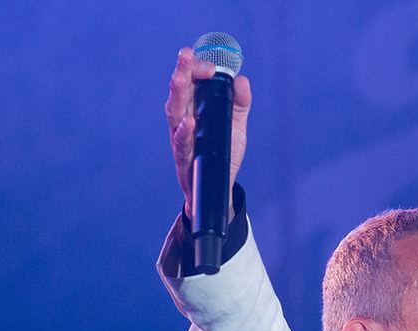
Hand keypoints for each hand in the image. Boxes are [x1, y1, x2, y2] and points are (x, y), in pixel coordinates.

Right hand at [166, 47, 251, 223]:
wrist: (218, 189)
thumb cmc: (222, 153)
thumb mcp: (235, 126)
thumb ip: (239, 104)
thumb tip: (242, 80)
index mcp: (194, 108)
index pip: (191, 83)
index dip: (197, 69)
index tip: (209, 63)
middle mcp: (184, 120)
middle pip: (179, 92)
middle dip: (181, 71)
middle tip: (184, 54)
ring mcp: (181, 138)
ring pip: (174, 112)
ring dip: (176, 94)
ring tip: (180, 78)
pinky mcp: (184, 158)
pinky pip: (181, 143)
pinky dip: (184, 131)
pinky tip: (189, 121)